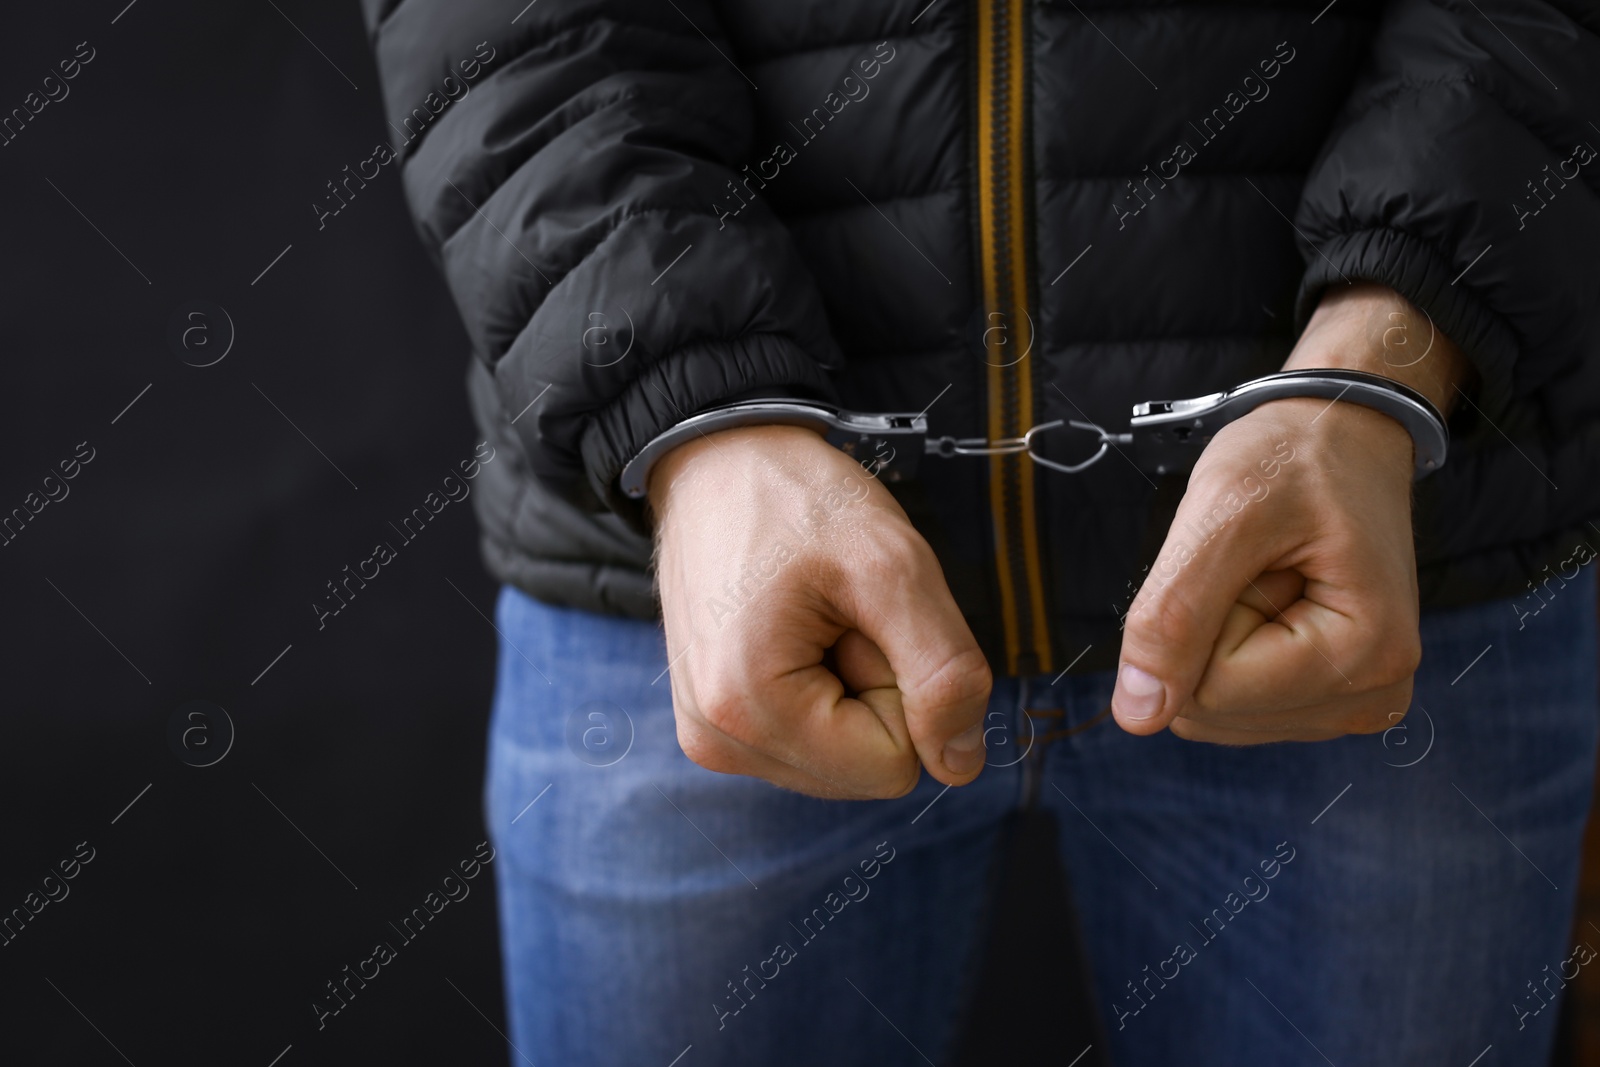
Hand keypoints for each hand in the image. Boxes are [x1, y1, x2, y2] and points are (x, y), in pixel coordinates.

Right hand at [649, 424, 992, 796]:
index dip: (901, 684)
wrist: (717, 458)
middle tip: (835, 610)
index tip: (857, 615)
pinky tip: (794, 628)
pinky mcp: (715, 722)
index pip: (893, 766)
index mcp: (748, 711)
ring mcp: (710, 735)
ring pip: (842, 757)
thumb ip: (944, 672)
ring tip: (812, 613)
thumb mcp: (895, 566)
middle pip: (864, 768)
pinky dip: (821, 686)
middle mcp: (717, 741)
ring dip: (849, 685)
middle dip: (872, 687)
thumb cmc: (796, 497)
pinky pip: (810, 739)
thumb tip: (961, 764)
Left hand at [1111, 284, 1469, 742]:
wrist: (1344, 434)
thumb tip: (1136, 717)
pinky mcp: (1328, 697)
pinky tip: (1268, 597)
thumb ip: (1175, 616)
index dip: (1198, 618)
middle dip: (1207, 630)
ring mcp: (1351, 703)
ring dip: (1216, 636)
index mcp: (1365, 658)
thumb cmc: (1295, 459)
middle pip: (1212, 710)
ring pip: (1214, 711)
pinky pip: (1232, 701)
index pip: (1211, 691)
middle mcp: (1371, 698)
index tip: (1249, 557)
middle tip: (1258, 563)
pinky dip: (1228, 646)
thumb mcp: (1223, 513)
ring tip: (1268, 575)